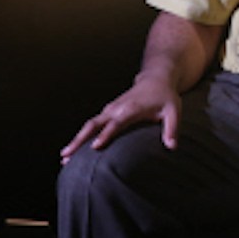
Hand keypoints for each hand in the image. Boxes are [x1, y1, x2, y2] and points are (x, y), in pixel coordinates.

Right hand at [59, 74, 180, 164]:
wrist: (155, 79)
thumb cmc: (165, 97)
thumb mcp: (174, 111)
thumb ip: (172, 128)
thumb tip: (172, 147)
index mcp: (131, 109)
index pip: (116, 123)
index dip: (106, 135)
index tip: (94, 147)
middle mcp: (116, 109)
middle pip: (93, 124)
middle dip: (79, 139)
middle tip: (66, 156)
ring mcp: (110, 110)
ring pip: (89, 125)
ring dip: (76, 140)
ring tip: (64, 158)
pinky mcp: (108, 113)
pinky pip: (92, 125)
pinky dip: (81, 137)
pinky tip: (74, 151)